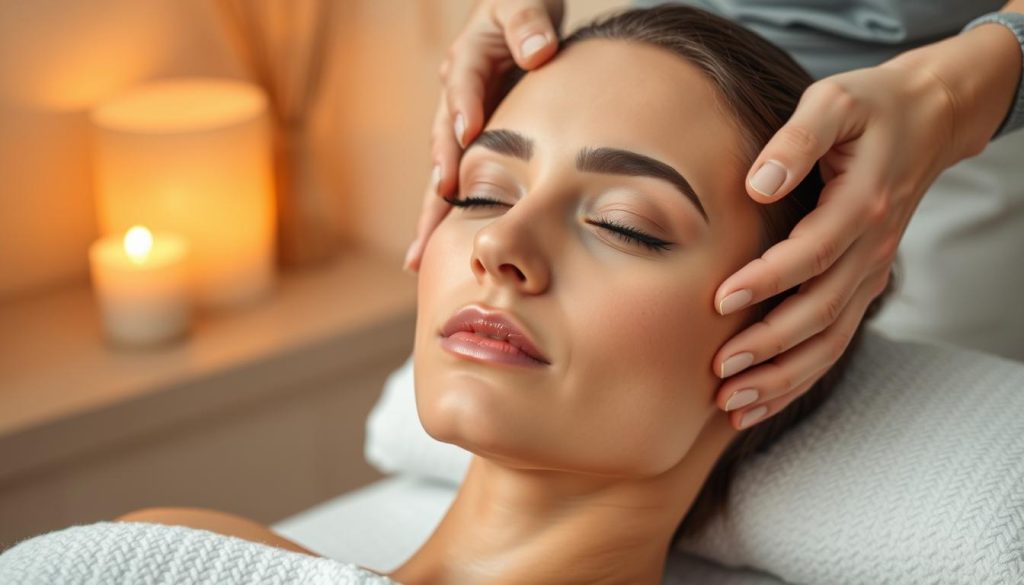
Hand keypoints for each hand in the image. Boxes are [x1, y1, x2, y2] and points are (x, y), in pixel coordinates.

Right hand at [404, 0, 563, 271]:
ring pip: (441, 172)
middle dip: (439, 176)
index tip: (468, 132)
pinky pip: (454, 186)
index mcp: (468, 59)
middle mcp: (455, 98)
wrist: (524, 26)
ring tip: (421, 253)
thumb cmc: (526, 11)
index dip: (465, 105)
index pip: (464, 80)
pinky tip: (430, 255)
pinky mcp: (469, 150)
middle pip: (442, 140)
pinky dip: (444, 219)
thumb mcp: (526, 2)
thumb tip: (538, 52)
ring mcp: (459, 128)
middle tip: (439, 206)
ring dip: (432, 211)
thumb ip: (529, 22)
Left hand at [711, 63, 965, 429]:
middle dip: (770, 346)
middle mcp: (871, 248)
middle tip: (719, 369)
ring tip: (733, 405)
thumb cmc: (870, 108)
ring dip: (782, 377)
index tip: (720, 300)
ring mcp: (870, 272)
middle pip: (822, 311)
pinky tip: (760, 401)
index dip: (768, 280)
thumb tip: (759, 183)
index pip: (813, 252)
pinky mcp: (862, 285)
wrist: (928, 120)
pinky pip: (834, 342)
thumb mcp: (835, 102)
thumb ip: (798, 139)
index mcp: (862, 204)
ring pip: (830, 341)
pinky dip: (798, 376)